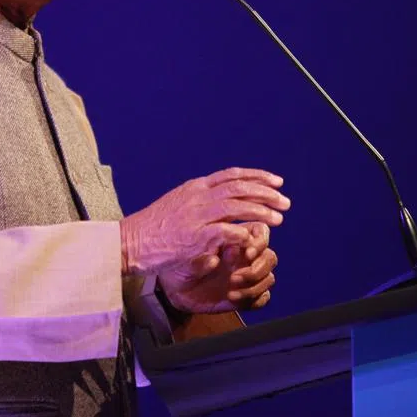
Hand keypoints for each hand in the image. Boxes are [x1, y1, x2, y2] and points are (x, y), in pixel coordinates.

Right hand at [119, 167, 288, 275]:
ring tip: (278, 219)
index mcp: (196, 187)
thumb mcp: (178, 204)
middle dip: (266, 193)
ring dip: (261, 211)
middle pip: (240, 188)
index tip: (277, 181)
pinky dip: (242, 233)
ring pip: (237, 206)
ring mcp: (196, 215)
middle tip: (285, 202)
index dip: (258, 176)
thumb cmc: (154, 228)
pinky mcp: (194, 236)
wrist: (130, 241)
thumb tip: (222, 202)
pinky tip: (253, 237)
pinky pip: (226, 231)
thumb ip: (200, 201)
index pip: (232, 175)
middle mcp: (198, 196)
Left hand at [159, 222, 278, 312]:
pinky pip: (263, 298)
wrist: (174, 289)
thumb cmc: (181, 265)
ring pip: (268, 278)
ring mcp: (247, 276)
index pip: (261, 233)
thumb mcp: (187, 259)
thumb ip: (203, 257)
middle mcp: (244, 256)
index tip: (248, 252)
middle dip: (257, 269)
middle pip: (270, 257)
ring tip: (231, 291)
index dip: (259, 242)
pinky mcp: (246, 295)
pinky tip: (234, 299)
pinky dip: (254, 300)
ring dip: (254, 286)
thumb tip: (221, 256)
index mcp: (235, 239)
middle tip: (235, 277)